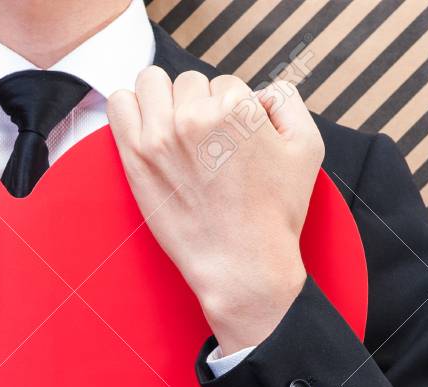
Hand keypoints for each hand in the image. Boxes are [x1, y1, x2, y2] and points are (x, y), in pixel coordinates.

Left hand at [107, 68, 322, 353]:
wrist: (242, 264)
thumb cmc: (275, 213)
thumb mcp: (307, 147)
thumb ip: (287, 101)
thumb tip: (259, 91)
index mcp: (236, 109)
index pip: (226, 83)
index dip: (232, 110)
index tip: (232, 140)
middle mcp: (195, 118)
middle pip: (189, 82)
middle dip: (199, 105)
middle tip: (207, 143)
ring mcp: (160, 137)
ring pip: (152, 83)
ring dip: (163, 100)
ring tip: (174, 131)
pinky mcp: (135, 157)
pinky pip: (120, 103)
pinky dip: (130, 108)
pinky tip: (145, 128)